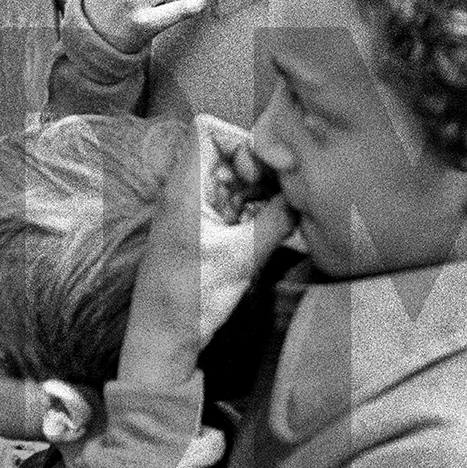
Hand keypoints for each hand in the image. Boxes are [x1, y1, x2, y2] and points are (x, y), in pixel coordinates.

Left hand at [119, 117, 297, 384]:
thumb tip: (304, 197)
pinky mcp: (201, 232)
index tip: (257, 174)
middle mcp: (185, 194)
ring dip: (258, 194)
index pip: (207, 129)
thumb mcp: (244, 258)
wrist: (163, 338)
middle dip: (258, 170)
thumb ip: (277, 221)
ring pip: (232, 181)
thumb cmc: (191, 299)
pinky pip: (231, 206)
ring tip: (279, 216)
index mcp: (185, 189)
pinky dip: (252, 212)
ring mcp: (192, 212)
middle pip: (226, 153)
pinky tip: (268, 232)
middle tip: (279, 196)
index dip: (239, 141)